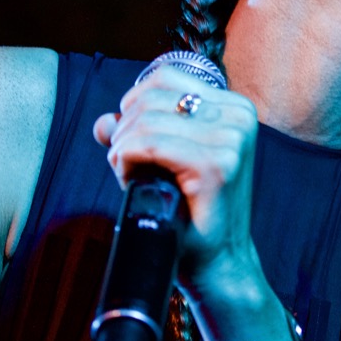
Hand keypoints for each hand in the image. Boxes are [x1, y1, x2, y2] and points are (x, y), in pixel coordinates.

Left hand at [92, 65, 260, 285]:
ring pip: (145, 120)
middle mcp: (238, 117)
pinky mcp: (216, 166)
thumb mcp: (164, 162)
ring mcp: (231, 140)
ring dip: (122, 148)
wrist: (217, 262)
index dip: (134, 105)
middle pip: (151, 97)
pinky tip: (130, 179)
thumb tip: (102, 122)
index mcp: (234, 107)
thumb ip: (135, 135)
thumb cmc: (191, 212)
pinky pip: (149, 144)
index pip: (165, 78)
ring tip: (129, 174)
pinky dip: (126, 160)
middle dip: (124, 130)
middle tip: (126, 164)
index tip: (132, 139)